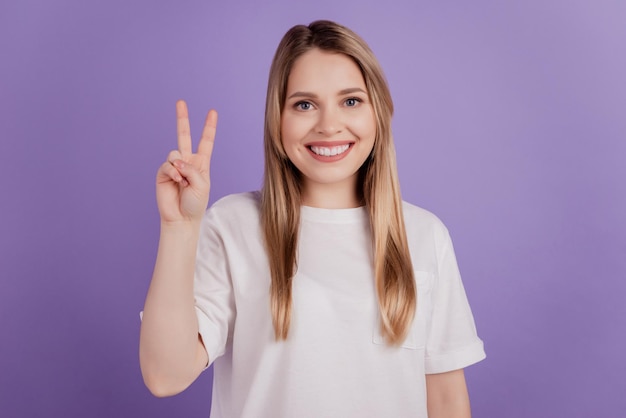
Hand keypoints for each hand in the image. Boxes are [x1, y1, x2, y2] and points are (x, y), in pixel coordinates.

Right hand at [156, 100, 217, 223]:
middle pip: (184, 135)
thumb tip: (176, 160)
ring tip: (183, 182)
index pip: (206, 141)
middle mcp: (187, 161)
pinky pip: (167, 164)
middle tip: (180, 102)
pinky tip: (176, 181)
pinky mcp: (163, 173)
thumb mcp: (202, 184)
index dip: (209, 127)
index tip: (212, 112)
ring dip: (181, 168)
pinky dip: (172, 172)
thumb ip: (191, 168)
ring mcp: (174, 166)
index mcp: (201, 163)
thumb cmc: (195, 203)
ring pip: (175, 154)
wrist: (182, 218)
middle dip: (182, 118)